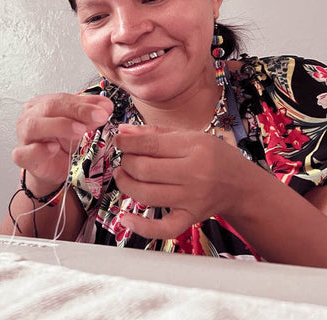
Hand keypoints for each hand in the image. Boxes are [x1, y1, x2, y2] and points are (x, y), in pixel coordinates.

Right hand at [13, 93, 112, 193]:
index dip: (84, 104)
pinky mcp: (22, 156)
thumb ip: (91, 113)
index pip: (63, 99)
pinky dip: (39, 149)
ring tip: (80, 130)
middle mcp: (30, 116)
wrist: (53, 167)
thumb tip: (106, 105)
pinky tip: (53, 148)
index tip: (104, 109)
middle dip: (77, 112)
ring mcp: (23, 136)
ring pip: (35, 126)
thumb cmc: (61, 143)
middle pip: (50, 107)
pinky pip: (25, 152)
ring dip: (60, 126)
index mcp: (42, 104)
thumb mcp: (80, 125)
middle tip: (98, 117)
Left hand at [112, 124, 253, 238]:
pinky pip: (163, 228)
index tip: (118, 140)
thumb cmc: (214, 156)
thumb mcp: (188, 135)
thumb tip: (123, 131)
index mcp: (194, 148)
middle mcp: (194, 174)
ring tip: (123, 175)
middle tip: (125, 158)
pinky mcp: (190, 218)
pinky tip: (125, 218)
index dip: (128, 142)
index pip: (151, 145)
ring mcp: (192, 199)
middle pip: (145, 170)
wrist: (240, 185)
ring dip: (126, 184)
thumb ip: (154, 133)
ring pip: (147, 195)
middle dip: (126, 162)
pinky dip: (141, 226)